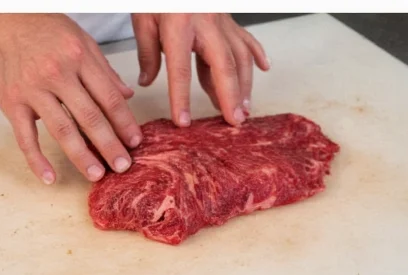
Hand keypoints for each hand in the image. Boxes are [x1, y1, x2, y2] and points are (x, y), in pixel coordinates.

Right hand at [0, 13, 141, 183]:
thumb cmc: (39, 27)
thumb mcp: (79, 38)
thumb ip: (102, 69)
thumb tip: (125, 95)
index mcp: (78, 57)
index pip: (108, 97)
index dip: (124, 123)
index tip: (135, 142)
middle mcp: (57, 74)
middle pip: (89, 117)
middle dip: (109, 145)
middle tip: (122, 166)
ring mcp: (32, 90)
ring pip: (62, 130)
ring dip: (81, 156)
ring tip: (96, 174)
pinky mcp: (11, 103)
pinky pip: (26, 138)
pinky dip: (37, 160)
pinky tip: (50, 177)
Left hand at [132, 13, 268, 126]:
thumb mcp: (143, 20)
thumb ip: (148, 53)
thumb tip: (147, 82)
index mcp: (179, 27)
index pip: (181, 70)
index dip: (182, 98)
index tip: (183, 122)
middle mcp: (206, 25)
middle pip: (223, 65)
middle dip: (230, 96)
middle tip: (234, 121)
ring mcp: (222, 22)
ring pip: (240, 56)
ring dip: (244, 84)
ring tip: (243, 109)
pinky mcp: (229, 18)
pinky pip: (247, 38)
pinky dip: (257, 55)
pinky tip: (264, 70)